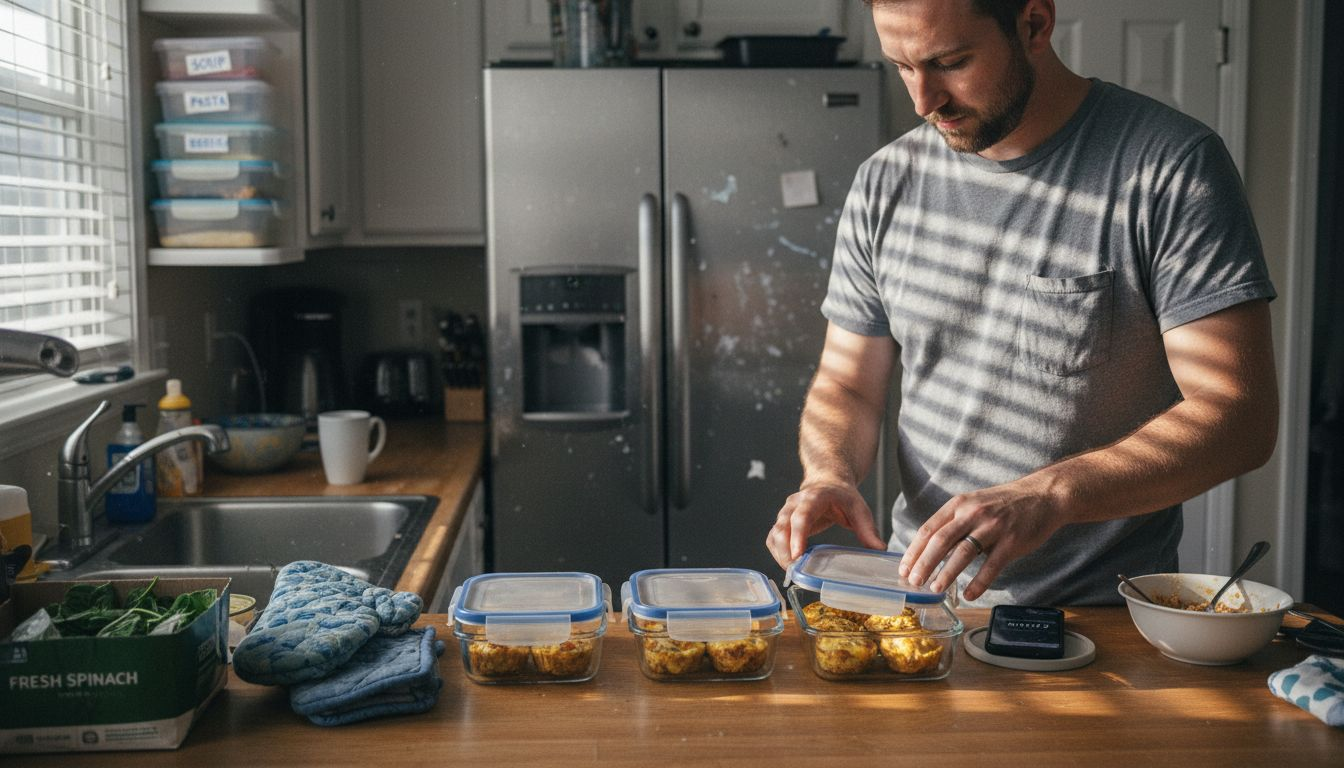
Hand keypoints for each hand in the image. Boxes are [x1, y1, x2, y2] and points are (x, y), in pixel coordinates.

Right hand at [766, 482, 886, 568]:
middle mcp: (795, 503)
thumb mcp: (859, 509)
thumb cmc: (843, 497)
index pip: (801, 516)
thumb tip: (879, 549)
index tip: (798, 555)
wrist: (828, 482)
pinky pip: (773, 539)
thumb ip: (867, 529)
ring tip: (792, 572)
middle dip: (785, 551)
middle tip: (795, 571)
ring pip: (775, 534)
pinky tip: (788, 565)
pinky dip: (777, 553)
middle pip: (782, 527)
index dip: (798, 536)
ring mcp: (786, 512)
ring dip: (779, 554)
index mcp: (814, 497)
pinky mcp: (783, 522)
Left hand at [898, 476, 1067, 600]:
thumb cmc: (1003, 504)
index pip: (928, 529)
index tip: (903, 569)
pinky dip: (979, 582)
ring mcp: (992, 526)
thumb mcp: (973, 504)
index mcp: (959, 505)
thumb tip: (929, 549)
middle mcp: (972, 513)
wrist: (1042, 496)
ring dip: (946, 573)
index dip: (914, 551)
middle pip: (940, 541)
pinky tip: (969, 594)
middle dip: (923, 563)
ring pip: (963, 553)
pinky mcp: (1011, 541)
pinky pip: (992, 565)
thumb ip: (953, 522)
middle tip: (913, 582)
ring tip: (935, 588)